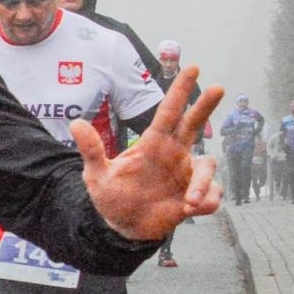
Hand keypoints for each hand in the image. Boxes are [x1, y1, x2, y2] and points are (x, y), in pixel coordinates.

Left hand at [71, 65, 224, 239]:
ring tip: (190, 201)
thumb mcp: (97, 174)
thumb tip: (76, 123)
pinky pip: (212, 195)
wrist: (123, 225)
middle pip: (194, 124)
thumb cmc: (111, 195)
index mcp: (153, 144)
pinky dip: (207, 200)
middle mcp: (174, 154)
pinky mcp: (194, 198)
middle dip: (205, 106)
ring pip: (207, 167)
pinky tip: (192, 209)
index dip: (180, 90)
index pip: (169, 112)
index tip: (193, 67)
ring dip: (203, 182)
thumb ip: (92, 150)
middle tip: (217, 87)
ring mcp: (186, 175)